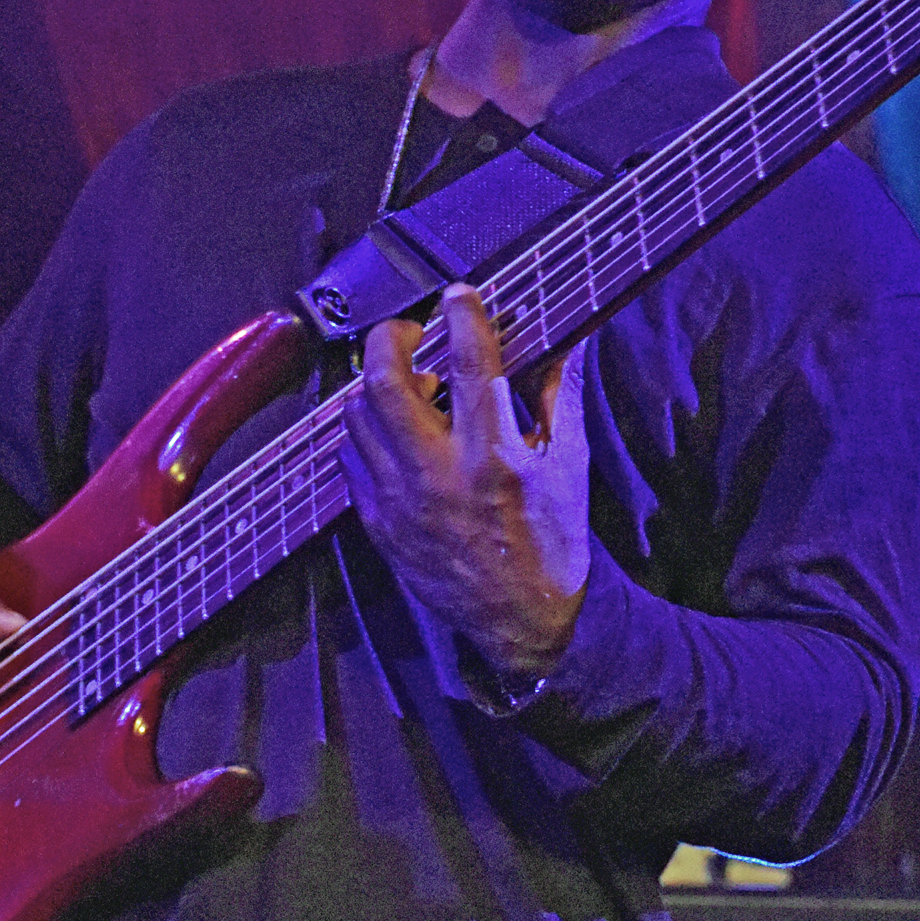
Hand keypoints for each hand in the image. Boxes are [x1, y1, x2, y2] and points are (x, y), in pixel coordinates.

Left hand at [341, 285, 589, 681]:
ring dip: (376, 385)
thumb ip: (559, 398)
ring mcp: (399, 502)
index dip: (462, 315)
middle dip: (392, 337)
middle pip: (385, 380)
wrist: (523, 626)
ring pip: (357, 416)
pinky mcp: (378, 525)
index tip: (459, 294)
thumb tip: (566, 343)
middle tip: (412, 332)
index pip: (471, 364)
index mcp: (493, 458)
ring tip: (408, 383)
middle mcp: (438, 476)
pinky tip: (393, 430)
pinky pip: (351, 459)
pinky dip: (365, 432)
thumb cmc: (553, 544)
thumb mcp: (568, 468)